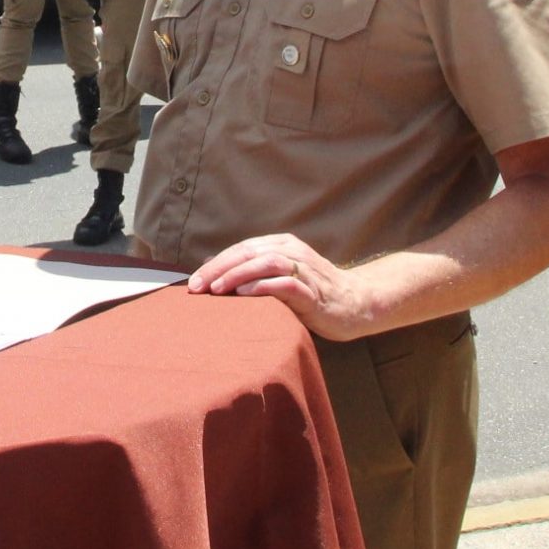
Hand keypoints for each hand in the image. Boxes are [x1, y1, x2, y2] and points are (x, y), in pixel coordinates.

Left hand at [186, 233, 377, 341]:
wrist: (356, 303)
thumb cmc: (313, 292)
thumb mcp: (282, 276)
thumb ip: (255, 271)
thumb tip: (214, 273)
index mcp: (282, 245)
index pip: (241, 249)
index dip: (215, 263)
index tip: (192, 281)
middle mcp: (292, 251)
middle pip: (249, 253)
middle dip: (219, 268)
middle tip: (196, 286)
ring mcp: (305, 270)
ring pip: (265, 263)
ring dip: (238, 275)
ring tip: (217, 289)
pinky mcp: (314, 291)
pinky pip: (286, 284)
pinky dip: (263, 287)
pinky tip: (245, 295)